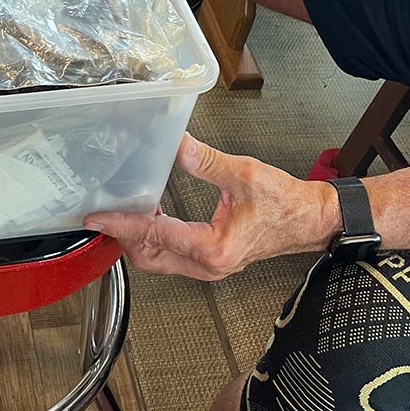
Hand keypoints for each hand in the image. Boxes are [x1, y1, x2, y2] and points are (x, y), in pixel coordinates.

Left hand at [84, 134, 340, 280]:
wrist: (311, 220)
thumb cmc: (286, 203)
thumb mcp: (245, 174)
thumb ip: (206, 160)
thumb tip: (176, 143)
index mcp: (213, 248)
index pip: (154, 236)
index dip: (122, 224)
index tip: (97, 217)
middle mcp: (208, 264)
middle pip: (148, 257)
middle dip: (123, 236)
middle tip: (105, 212)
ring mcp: (210, 267)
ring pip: (158, 260)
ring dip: (138, 238)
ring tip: (124, 210)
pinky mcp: (212, 261)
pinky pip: (172, 256)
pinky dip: (155, 238)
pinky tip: (150, 215)